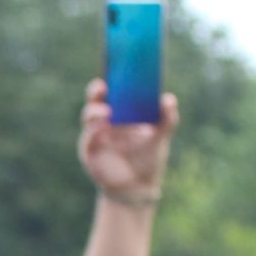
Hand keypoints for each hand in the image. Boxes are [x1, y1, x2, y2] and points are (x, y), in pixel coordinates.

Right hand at [78, 77, 178, 200]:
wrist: (139, 186)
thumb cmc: (148, 157)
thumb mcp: (161, 135)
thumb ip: (166, 118)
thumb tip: (167, 99)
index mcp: (121, 112)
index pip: (112, 91)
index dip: (111, 79)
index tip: (113, 69)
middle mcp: (105, 121)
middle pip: (95, 101)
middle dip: (95, 92)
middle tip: (103, 86)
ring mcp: (95, 136)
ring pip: (89, 118)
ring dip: (95, 113)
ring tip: (107, 113)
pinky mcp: (90, 152)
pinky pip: (88, 139)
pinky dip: (95, 133)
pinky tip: (104, 130)